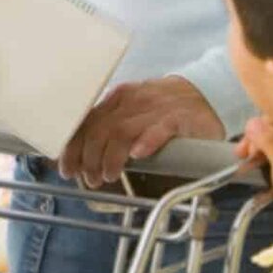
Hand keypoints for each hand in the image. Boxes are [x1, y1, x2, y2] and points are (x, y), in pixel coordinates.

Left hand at [58, 77, 223, 187]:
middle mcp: (132, 102)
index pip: (86, 123)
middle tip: (90, 179)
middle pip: (100, 129)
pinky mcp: (177, 118)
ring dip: (111, 157)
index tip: (67, 168)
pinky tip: (137, 156)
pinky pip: (158, 129)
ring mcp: (154, 109)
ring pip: (122, 131)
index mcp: (117, 100)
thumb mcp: (132, 114)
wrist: (205, 93)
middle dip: (89, 157)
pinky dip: (145, 142)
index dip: (73, 147)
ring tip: (108, 176)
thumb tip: (81, 158)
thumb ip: (109, 131)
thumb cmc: (163, 110)